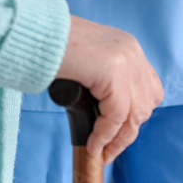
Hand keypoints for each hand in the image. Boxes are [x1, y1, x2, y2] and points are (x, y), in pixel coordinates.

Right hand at [55, 16, 163, 163]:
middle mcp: (132, 51)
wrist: (33, 31)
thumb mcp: (86, 61)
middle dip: (127, 132)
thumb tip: (104, 116)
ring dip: (118, 139)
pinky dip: (105, 135)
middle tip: (108, 150)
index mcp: (128, 47)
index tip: (119, 136)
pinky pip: (116, 115)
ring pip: (134, 113)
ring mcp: (126, 59)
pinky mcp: (113, 71)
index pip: (148, 89)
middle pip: (145, 103)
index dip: (136, 116)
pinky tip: (93, 144)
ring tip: (101, 151)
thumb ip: (101, 79)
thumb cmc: (48, 46)